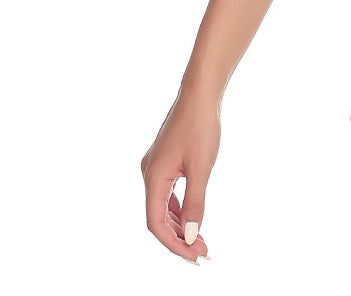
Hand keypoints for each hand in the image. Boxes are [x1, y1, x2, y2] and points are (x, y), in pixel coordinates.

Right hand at [141, 91, 219, 263]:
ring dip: (179, 225)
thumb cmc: (201, 126)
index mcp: (153, 178)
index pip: (156, 224)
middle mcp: (148, 174)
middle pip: (158, 218)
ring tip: (199, 240)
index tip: (194, 257)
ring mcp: (155, 167)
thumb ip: (194, 204)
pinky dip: (178, 208)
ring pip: (162, 206)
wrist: (200, 92)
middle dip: (178, 238)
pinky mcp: (165, 160)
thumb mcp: (201, 168)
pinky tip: (191, 217)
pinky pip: (167, 193)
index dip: (173, 244)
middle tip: (202, 253)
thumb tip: (189, 236)